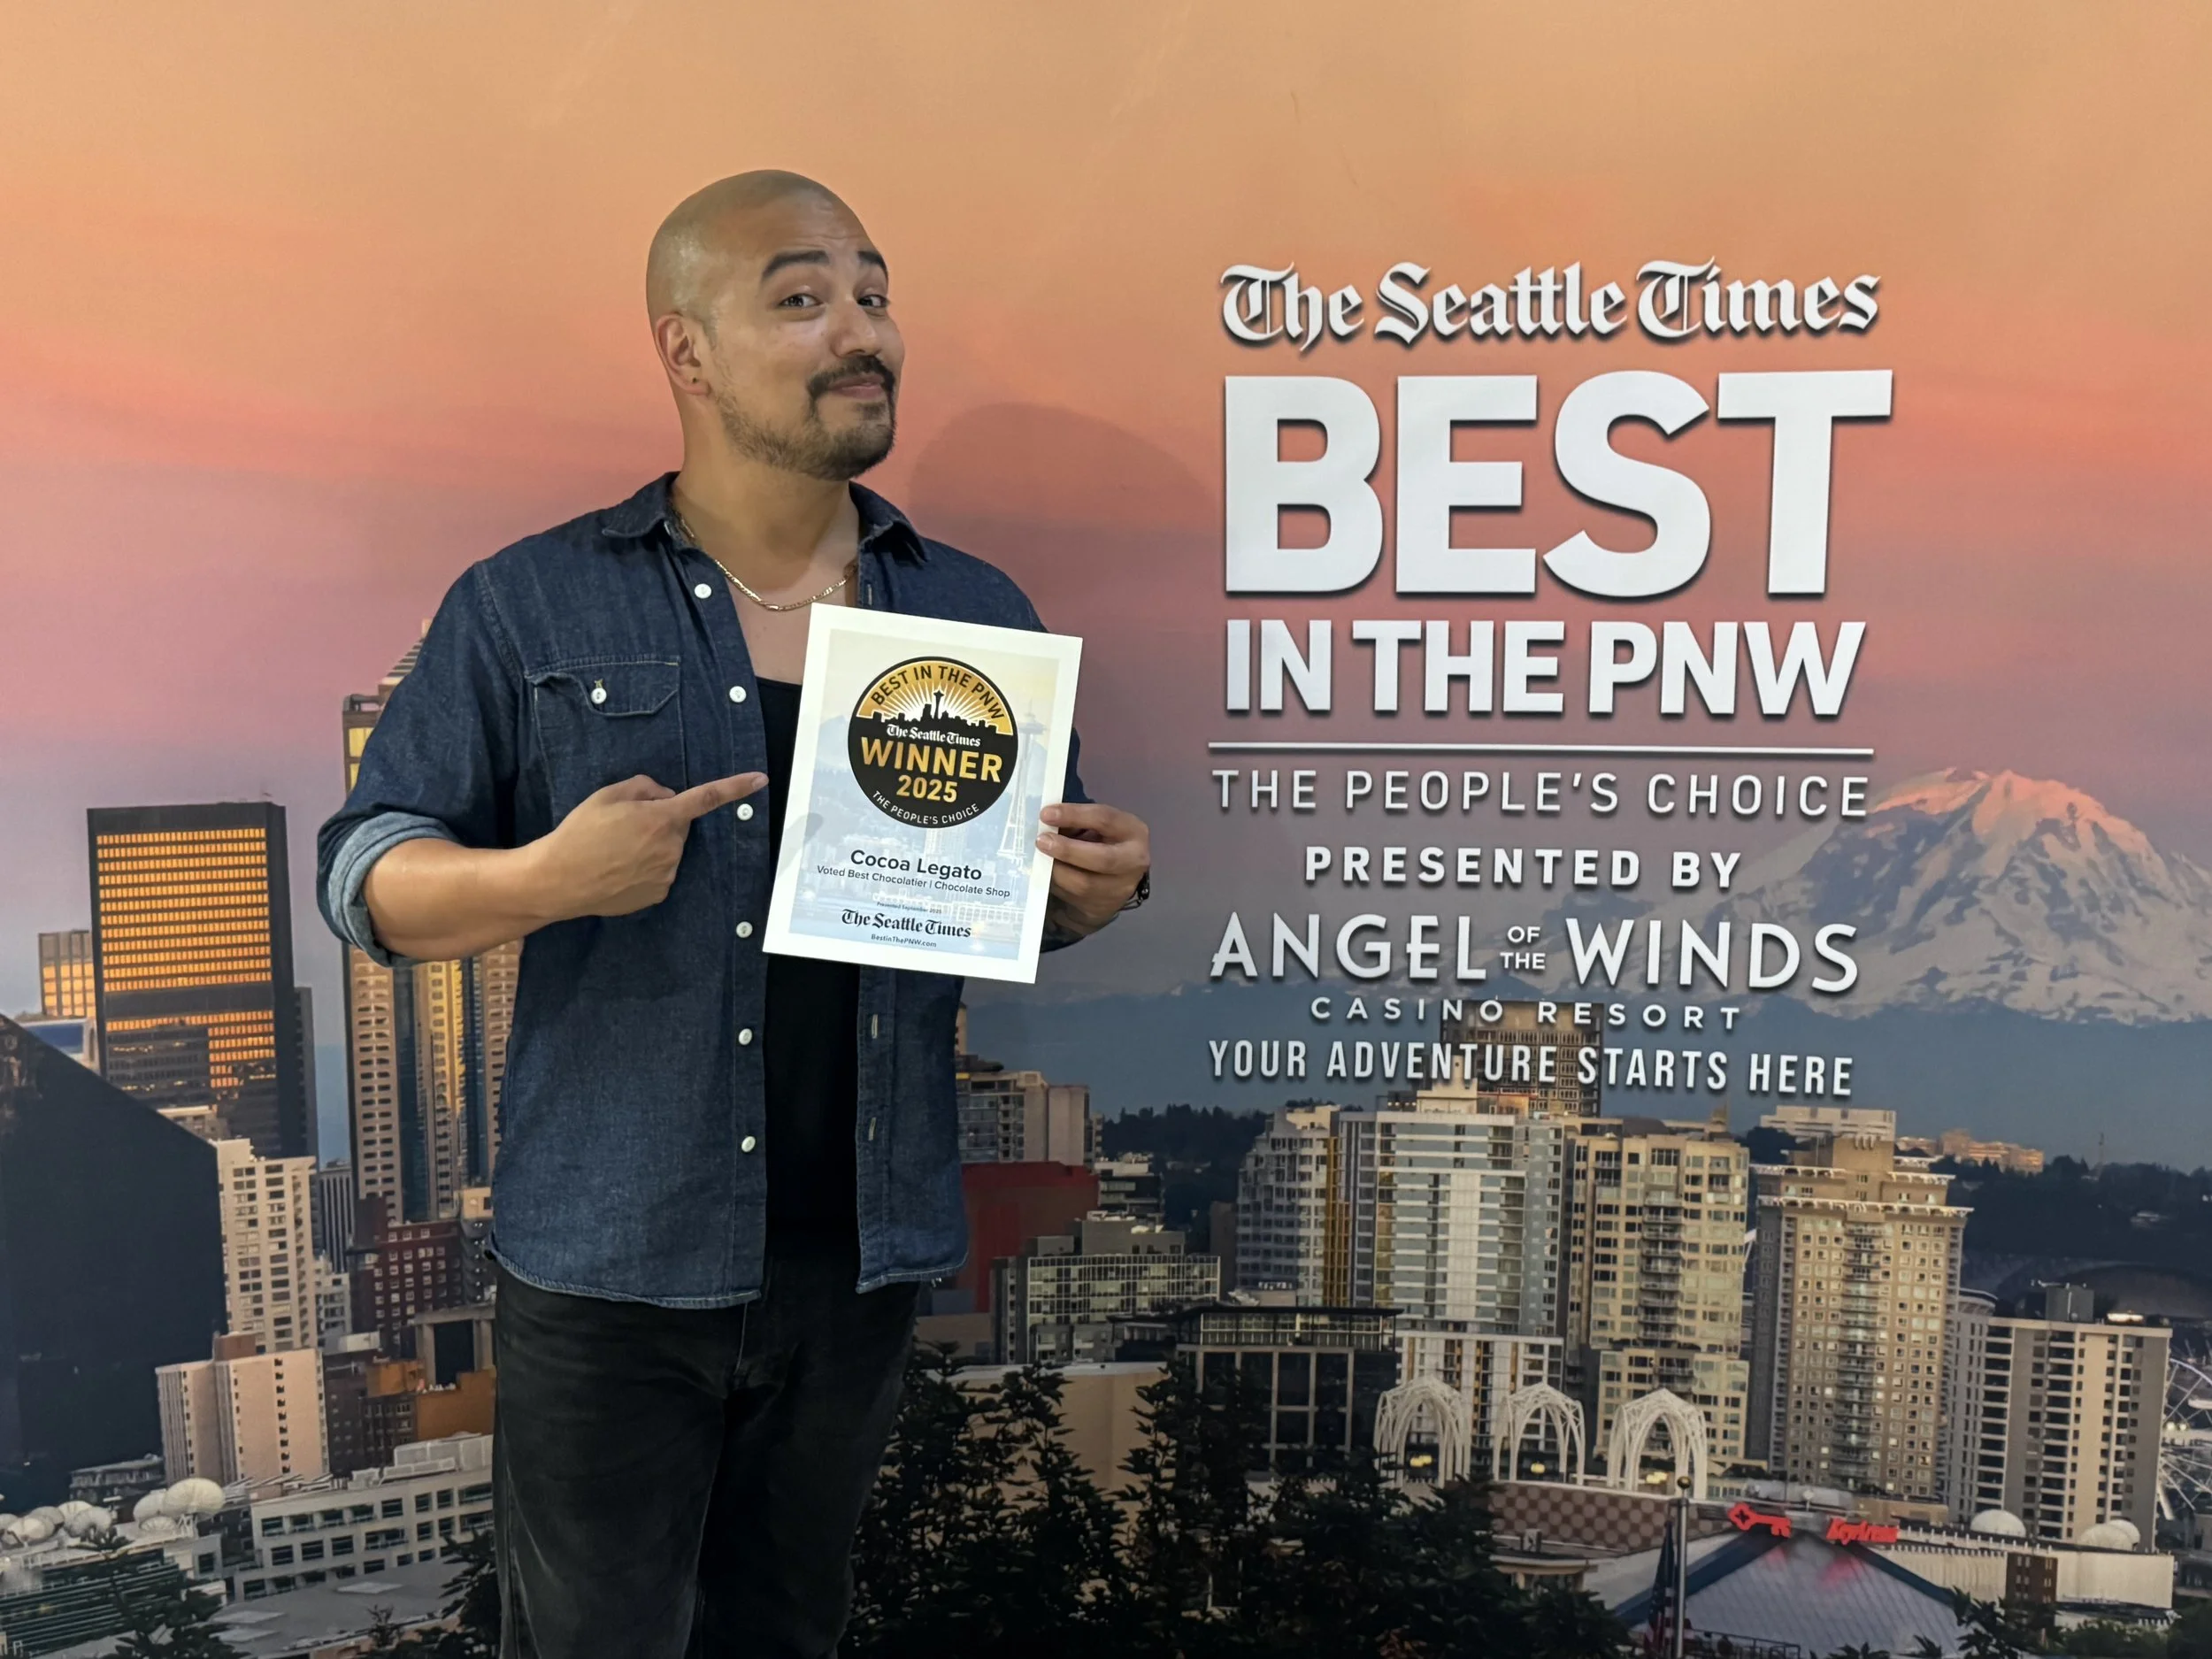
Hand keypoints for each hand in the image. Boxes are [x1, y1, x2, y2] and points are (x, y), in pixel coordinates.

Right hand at [533, 771, 766, 919]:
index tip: (760, 780)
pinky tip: (617, 869)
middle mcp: (672, 848)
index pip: (706, 798)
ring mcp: (667, 874)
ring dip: (651, 846)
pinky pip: (659, 873)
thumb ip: (644, 787)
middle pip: (677, 827)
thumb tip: (666, 797)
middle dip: (659, 822)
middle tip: (622, 826)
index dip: (735, 787)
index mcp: (662, 819)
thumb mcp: (608, 795)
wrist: (558, 880)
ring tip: (614, 851)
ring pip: (668, 851)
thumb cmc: (579, 833)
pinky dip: (644, 868)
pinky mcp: (658, 894)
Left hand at [1037, 801, 1149, 941]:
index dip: (1074, 815)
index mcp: (1134, 832)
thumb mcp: (1098, 827)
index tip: (1045, 814)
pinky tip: (1045, 873)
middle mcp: (1134, 861)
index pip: (1105, 819)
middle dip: (1068, 850)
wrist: (1115, 880)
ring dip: (1057, 870)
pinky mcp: (1104, 907)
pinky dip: (1055, 884)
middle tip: (1041, 841)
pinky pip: (1073, 897)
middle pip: (1102, 859)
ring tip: (1039, 858)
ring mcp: (1121, 888)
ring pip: (1084, 883)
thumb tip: (1046, 823)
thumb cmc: (1103, 842)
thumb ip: (1076, 823)